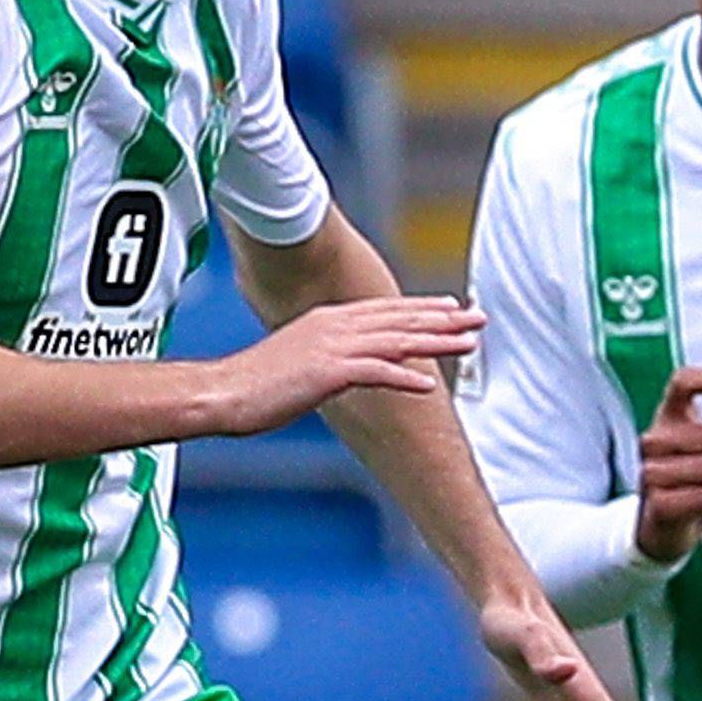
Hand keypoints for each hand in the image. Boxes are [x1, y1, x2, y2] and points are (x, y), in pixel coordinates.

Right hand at [203, 294, 480, 437]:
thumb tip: (353, 365)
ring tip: (468, 342)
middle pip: (398, 318)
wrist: (223, 393)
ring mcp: (331, 347)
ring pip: (395, 340)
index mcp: (328, 320)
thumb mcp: (302, 360)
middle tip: (478, 317)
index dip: (422, 308)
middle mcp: (334, 326)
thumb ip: (332, 356)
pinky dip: (403, 377)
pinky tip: (429, 385)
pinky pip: (374, 372)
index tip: (452, 307)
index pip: (385, 310)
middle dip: (442, 317)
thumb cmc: (258, 384)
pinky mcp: (326, 372)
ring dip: (435, 340)